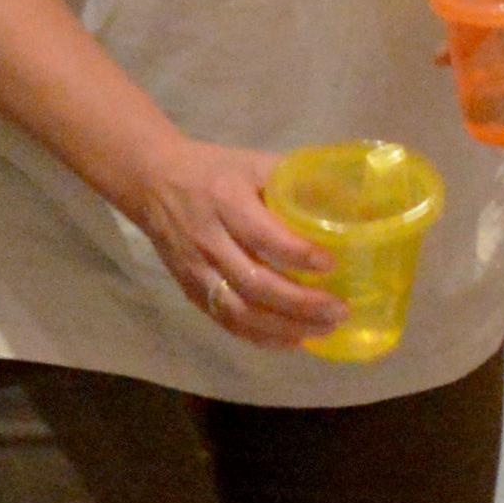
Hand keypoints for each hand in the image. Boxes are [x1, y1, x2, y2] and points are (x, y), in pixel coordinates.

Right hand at [134, 135, 346, 349]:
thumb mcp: (255, 163)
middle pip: (255, 283)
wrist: (152, 182)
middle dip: (302, 303)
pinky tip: (293, 339)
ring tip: (325, 329)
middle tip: (340, 309)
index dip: (298, 254)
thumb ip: (298, 180)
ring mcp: (196, 270)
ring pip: (240, 312)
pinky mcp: (191, 290)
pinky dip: (262, 337)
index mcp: (226, 200)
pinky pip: (227, 322)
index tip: (331, 264)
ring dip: (286, 327)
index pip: (263, 235)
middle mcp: (208, 239)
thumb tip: (352, 202)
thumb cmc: (216, 170)